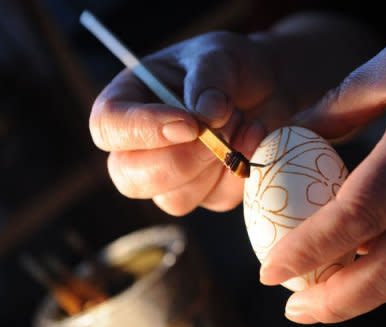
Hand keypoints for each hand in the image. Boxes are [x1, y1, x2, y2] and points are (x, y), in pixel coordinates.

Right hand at [90, 31, 288, 214]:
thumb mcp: (219, 55)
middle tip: (220, 129)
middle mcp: (142, 146)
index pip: (108, 127)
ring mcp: (173, 176)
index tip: (189, 124)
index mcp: (129, 101)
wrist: (266, 85)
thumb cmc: (230, 66)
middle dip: (181, 161)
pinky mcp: (207, 192)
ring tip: (239, 120)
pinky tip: (252, 135)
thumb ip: (209, 80)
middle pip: (130, 179)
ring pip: (175, 200)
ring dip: (215, 163)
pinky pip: (218, 198)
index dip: (142, 131)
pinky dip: (241, 169)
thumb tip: (206, 117)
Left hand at [259, 4, 385, 323]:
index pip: (359, 214)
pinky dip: (385, 271)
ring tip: (317, 303)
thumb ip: (337, 106)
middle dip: (340, 300)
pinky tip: (354, 269)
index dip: (310, 249)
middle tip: (294, 311)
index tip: (270, 271)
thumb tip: (292, 135)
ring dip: (364, 296)